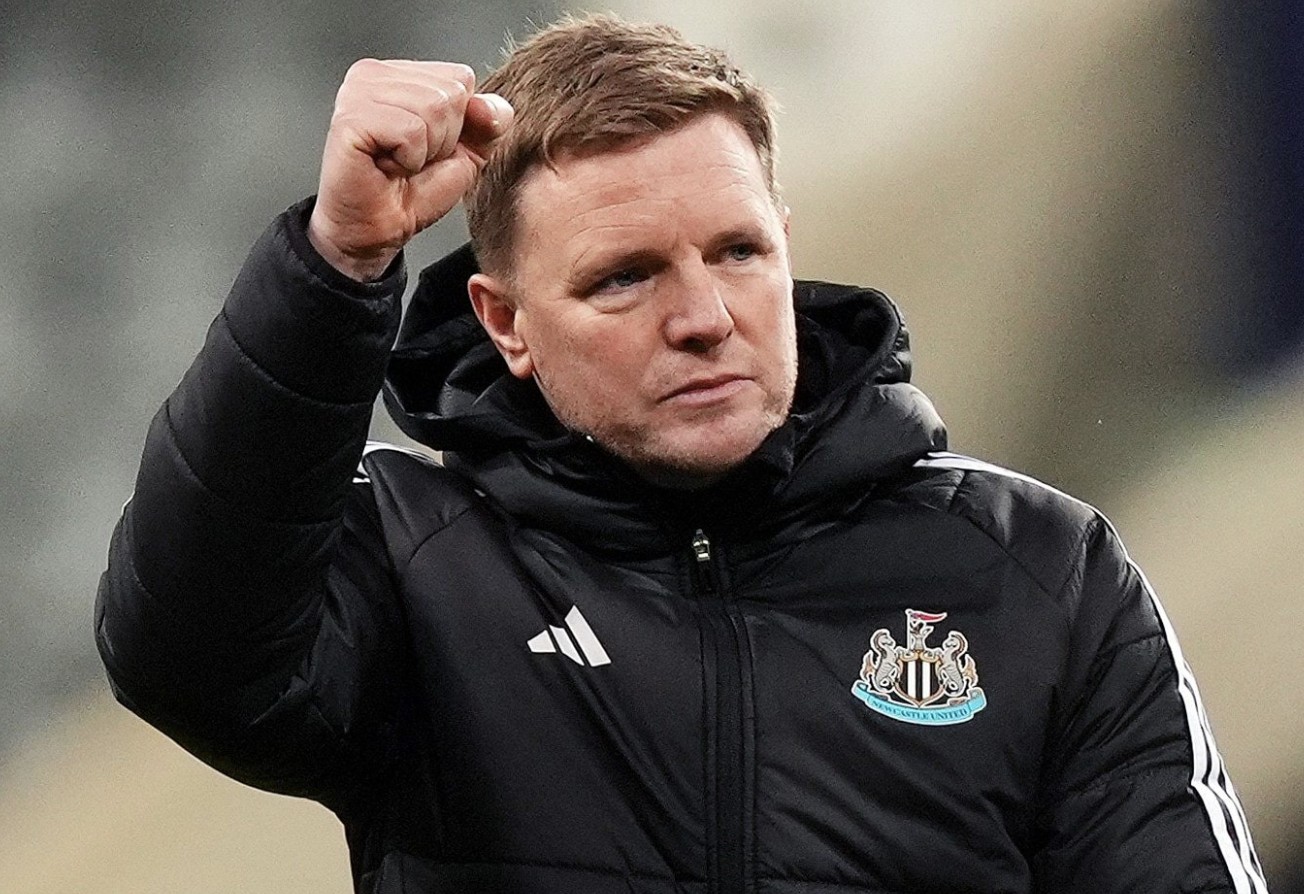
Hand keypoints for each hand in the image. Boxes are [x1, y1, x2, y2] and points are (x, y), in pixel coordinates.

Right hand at [307, 59, 513, 281]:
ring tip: (398, 162)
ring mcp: (358, 91)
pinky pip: (411, 130)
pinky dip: (410, 159)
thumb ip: (488, 123)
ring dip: (426, 150)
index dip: (459, 124)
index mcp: (400, 73)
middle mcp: (374, 73)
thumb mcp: (467, 154)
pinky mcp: (351, 118)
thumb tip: (489, 105)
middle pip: (451, 92)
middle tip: (410, 159)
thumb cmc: (411, 192)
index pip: (461, 77)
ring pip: (433, 107)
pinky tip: (386, 166)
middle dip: (443, 138)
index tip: (428, 147)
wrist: (376, 231)